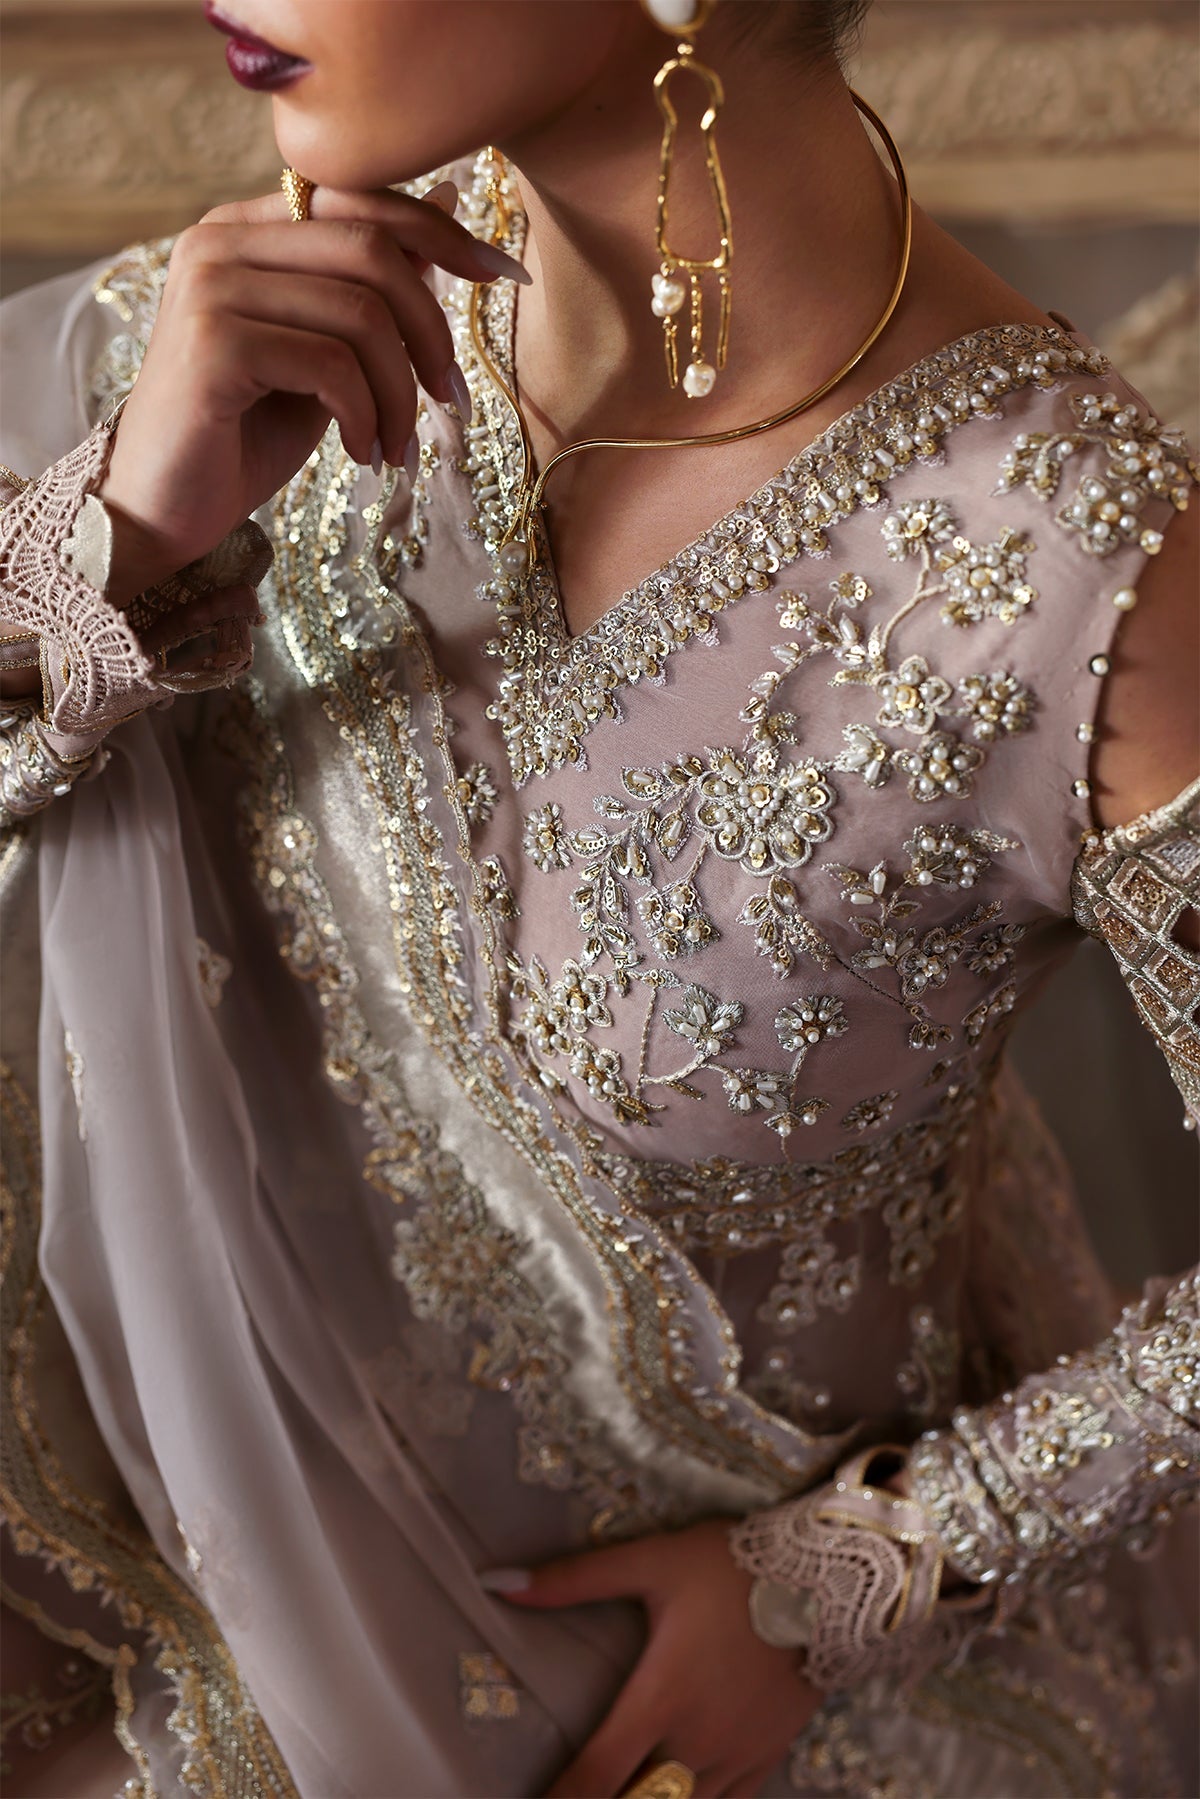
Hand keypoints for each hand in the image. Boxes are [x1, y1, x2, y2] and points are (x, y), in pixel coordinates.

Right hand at [98, 179, 526, 604]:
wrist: (164, 507)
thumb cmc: (246, 433)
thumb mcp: (325, 355)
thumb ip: (370, 292)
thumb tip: (446, 218)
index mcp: (245, 228)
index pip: (361, 199)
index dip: (440, 233)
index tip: (502, 277)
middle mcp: (220, 241)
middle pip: (371, 249)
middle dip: (431, 330)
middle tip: (450, 400)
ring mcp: (210, 286)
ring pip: (360, 314)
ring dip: (401, 394)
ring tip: (398, 445)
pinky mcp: (211, 342)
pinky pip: (331, 365)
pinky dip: (366, 416)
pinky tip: (361, 454)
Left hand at [485, 1516, 820, 1798]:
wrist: (831, 1580)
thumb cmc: (732, 1568)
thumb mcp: (650, 1562)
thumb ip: (573, 1579)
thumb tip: (495, 1582)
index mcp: (658, 1700)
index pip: (593, 1778)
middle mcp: (695, 1743)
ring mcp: (736, 1757)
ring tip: (627, 1794)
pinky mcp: (768, 1756)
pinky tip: (681, 1798)